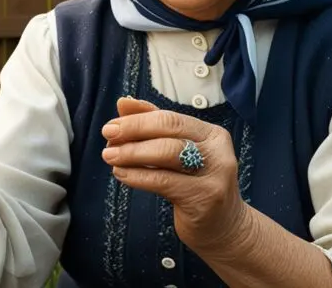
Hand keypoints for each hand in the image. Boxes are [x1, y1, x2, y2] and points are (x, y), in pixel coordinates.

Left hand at [101, 97, 249, 254]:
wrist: (224, 228)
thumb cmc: (195, 187)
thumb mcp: (178, 154)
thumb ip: (153, 127)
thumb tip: (123, 102)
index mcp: (212, 134)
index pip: (171, 118)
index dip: (138, 119)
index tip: (112, 125)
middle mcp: (218, 150)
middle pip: (169, 131)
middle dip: (133, 131)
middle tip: (107, 137)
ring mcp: (215, 174)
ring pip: (167, 153)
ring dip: (132, 153)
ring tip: (110, 156)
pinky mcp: (205, 198)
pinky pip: (164, 181)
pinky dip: (138, 176)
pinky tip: (122, 174)